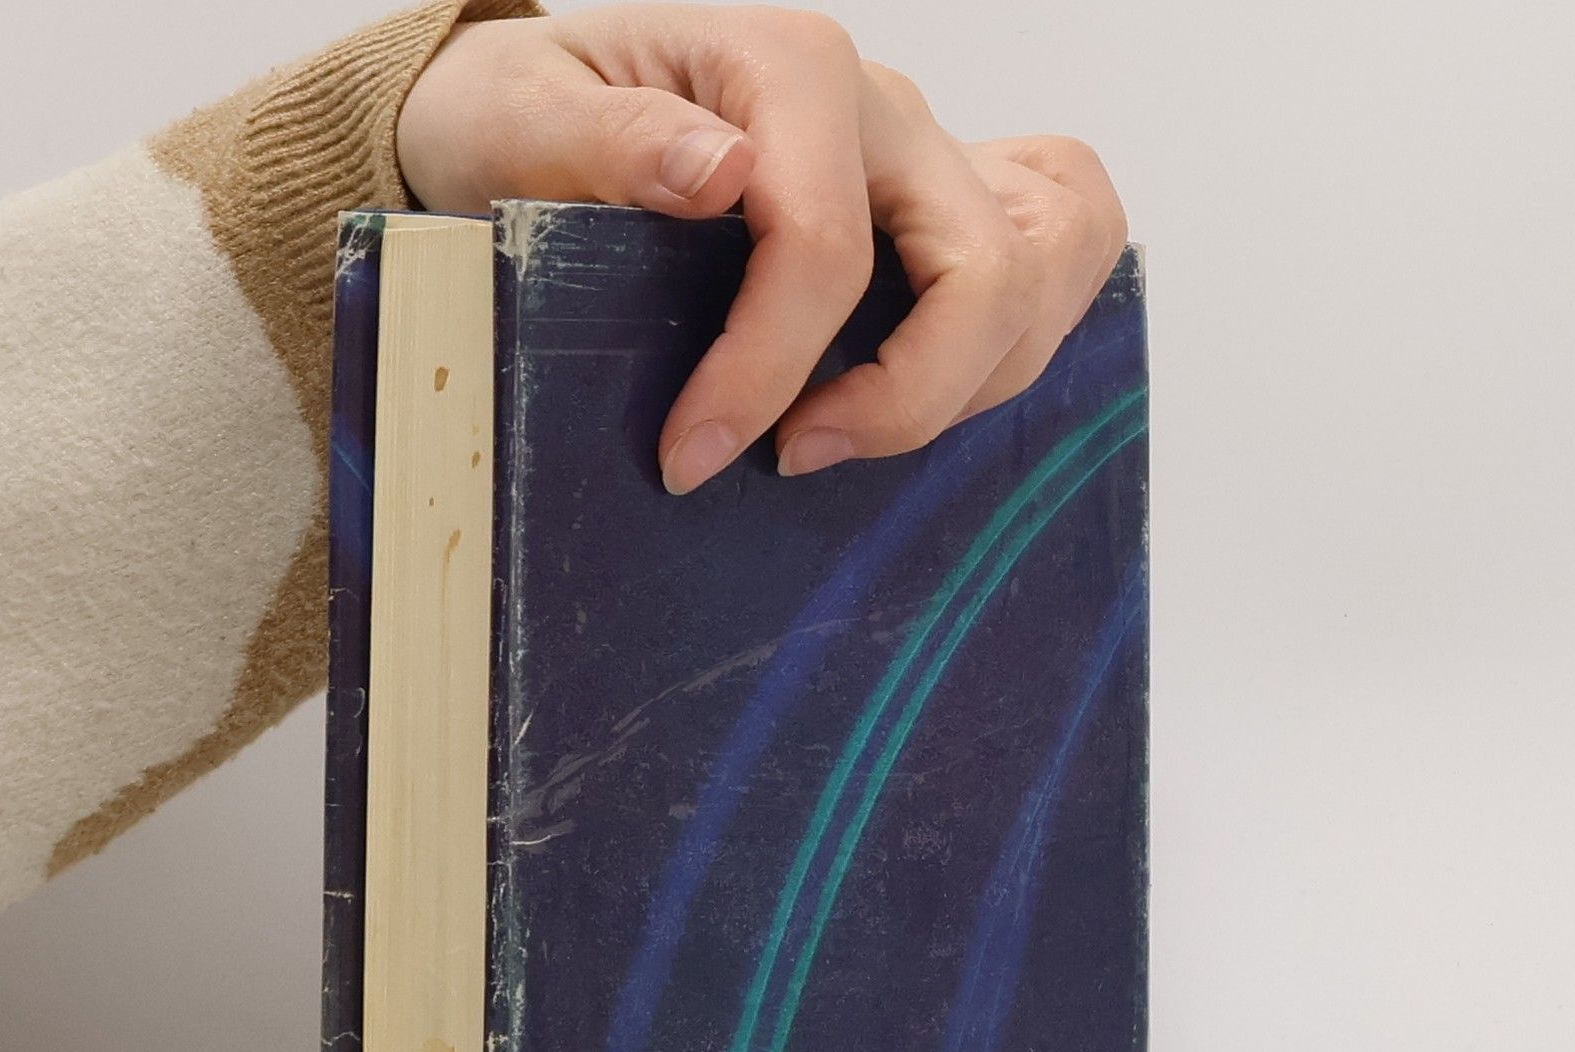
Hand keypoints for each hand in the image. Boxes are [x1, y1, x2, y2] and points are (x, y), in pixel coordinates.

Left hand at [396, 5, 1127, 493]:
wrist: (539, 111)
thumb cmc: (522, 116)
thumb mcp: (518, 113)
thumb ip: (610, 138)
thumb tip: (720, 174)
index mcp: (789, 69)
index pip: (827, 246)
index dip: (767, 372)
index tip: (690, 457)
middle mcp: (882, 109)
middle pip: (981, 272)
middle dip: (902, 398)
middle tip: (787, 460)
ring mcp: (926, 160)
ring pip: (1040, 272)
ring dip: (966, 385)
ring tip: (841, 437)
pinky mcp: (939, 209)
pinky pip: (1056, 248)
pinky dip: (1024, 328)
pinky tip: (936, 385)